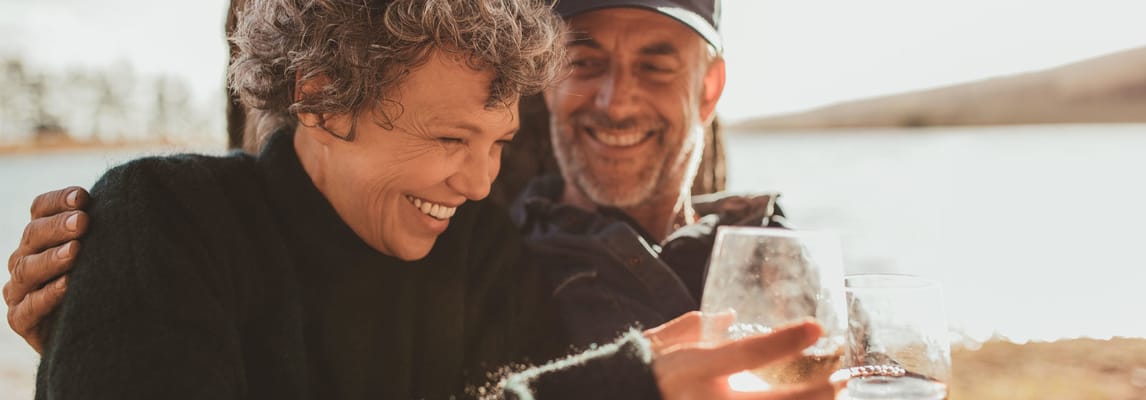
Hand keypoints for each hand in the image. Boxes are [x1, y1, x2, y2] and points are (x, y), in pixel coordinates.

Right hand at [4, 187, 89, 352]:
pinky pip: (29, 306)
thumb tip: (128, 198)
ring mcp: (19, 289)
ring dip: (52, 258)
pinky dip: (47, 295)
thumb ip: (105, 226)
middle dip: (58, 226)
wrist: (96, 332)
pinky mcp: (20, 319)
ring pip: (27, 268)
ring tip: (76, 251)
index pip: (40, 208)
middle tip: (83, 221)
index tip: (84, 197)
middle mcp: (24, 258)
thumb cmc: (104, 281)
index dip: (58, 200)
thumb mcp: (105, 250)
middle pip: (33, 235)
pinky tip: (67, 285)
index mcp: (41, 235)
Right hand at [645, 312, 845, 399]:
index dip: (783, 341)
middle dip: (815, 394)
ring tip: (832, 398)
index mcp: (693, 369)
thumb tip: (727, 316)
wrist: (615, 399)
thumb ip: (692, 329)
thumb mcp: (661, 347)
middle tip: (840, 380)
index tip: (816, 327)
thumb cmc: (641, 374)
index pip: (744, 354)